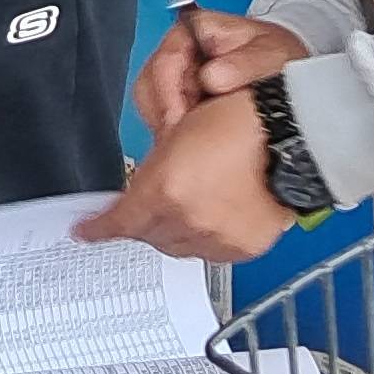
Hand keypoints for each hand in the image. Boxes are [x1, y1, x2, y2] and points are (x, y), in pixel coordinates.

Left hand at [78, 91, 294, 262]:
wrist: (290, 135)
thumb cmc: (239, 120)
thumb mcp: (178, 133)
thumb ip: (153, 167)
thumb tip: (142, 189)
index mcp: (167, 188)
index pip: (120, 220)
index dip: (98, 227)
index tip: (83, 231)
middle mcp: (189, 219)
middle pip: (147, 234)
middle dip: (142, 222)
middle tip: (146, 205)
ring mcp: (217, 237)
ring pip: (177, 246)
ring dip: (172, 231)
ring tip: (184, 206)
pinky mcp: (241, 248)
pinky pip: (210, 253)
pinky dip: (203, 239)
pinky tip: (209, 219)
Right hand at [132, 9, 307, 134]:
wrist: (286, 71)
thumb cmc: (277, 56)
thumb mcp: (271, 55)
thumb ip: (245, 63)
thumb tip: (212, 77)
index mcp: (197, 29)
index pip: (166, 59)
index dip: (171, 91)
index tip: (183, 117)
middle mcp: (182, 50)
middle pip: (151, 81)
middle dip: (168, 111)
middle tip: (186, 133)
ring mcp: (179, 74)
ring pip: (152, 101)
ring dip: (169, 123)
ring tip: (192, 136)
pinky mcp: (181, 96)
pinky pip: (163, 115)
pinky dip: (175, 130)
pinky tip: (193, 137)